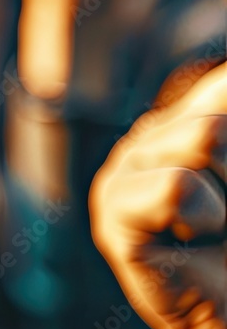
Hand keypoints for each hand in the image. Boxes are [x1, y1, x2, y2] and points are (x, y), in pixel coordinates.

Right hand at [90, 63, 225, 328]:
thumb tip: (210, 110)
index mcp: (185, 119)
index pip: (224, 85)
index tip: (224, 188)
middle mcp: (147, 139)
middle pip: (220, 113)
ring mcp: (122, 175)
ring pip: (204, 137)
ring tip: (218, 230)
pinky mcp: (113, 218)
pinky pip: (176, 188)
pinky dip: (206, 219)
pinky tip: (194, 243)